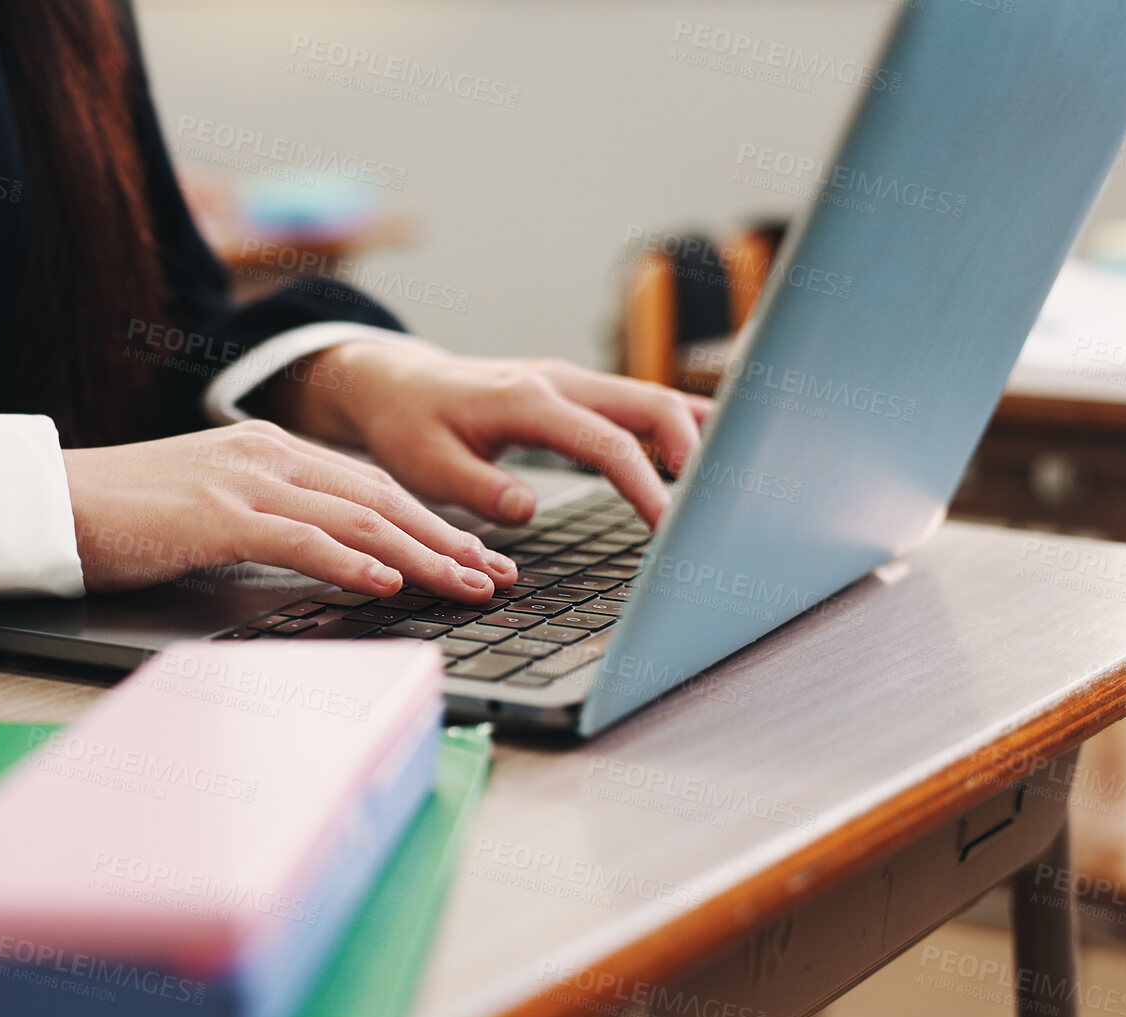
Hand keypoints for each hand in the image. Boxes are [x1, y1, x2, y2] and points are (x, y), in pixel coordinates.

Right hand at [62, 421, 517, 599]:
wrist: (50, 501)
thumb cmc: (123, 517)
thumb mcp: (211, 510)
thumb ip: (268, 523)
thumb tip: (326, 562)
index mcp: (270, 451)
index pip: (370, 487)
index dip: (430, 524)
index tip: (473, 558)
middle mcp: (268, 456)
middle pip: (381, 499)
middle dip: (447, 541)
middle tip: (495, 577)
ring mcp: (245, 483)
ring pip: (358, 520)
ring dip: (422, 557)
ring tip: (467, 587)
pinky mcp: (219, 516)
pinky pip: (304, 540)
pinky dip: (354, 563)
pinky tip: (391, 584)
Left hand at [262, 341, 714, 526]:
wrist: (398, 383)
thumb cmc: (409, 426)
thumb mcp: (426, 466)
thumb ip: (479, 489)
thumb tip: (529, 510)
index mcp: (527, 401)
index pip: (607, 443)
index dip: (646, 485)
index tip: (670, 527)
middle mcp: (559, 381)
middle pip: (650, 404)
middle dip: (693, 451)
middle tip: (713, 507)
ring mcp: (572, 381)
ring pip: (652, 397)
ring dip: (694, 435)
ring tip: (728, 482)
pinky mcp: (576, 391)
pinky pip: (637, 401)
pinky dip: (677, 423)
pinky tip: (710, 448)